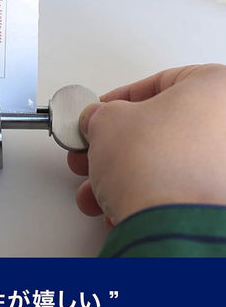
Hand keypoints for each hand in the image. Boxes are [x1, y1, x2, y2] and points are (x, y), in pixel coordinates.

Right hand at [67, 64, 225, 225]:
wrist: (172, 223)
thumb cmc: (156, 166)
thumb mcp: (106, 121)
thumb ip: (99, 114)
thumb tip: (97, 122)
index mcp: (218, 89)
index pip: (160, 82)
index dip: (119, 100)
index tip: (100, 113)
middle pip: (162, 128)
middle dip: (116, 144)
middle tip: (94, 152)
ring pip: (167, 164)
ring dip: (123, 175)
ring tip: (97, 190)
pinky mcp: (221, 203)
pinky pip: (179, 192)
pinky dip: (147, 198)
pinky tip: (121, 207)